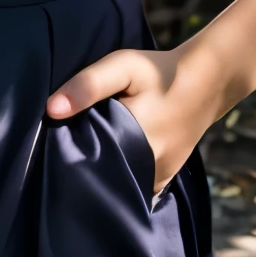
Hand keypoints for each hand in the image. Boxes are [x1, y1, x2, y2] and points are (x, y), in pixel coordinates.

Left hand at [47, 45, 219, 196]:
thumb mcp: (122, 66)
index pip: (87, 163)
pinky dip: (120, 182)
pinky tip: (107, 166)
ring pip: (118, 188)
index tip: (50, 150)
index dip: (66, 158)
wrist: (205, 82)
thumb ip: (88, 85)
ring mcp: (157, 179)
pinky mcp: (163, 181)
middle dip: (81, 171)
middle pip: (102, 179)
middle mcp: (147, 167)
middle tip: (63, 155)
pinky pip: (135, 190)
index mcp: (133, 140)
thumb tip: (51, 110)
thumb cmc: (158, 72)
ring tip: (82, 161)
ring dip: (101, 178)